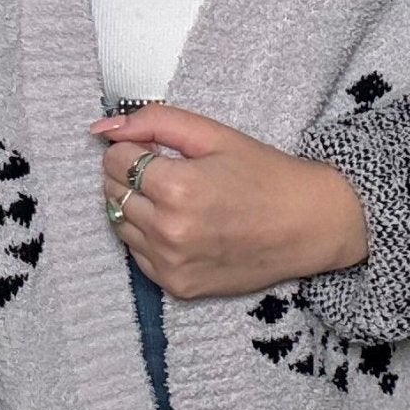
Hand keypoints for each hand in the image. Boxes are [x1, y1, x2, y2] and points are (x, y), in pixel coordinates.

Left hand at [91, 103, 369, 300]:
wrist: (308, 225)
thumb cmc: (264, 174)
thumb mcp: (213, 134)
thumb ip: (154, 122)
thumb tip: (102, 127)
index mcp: (176, 189)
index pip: (114, 159)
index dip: (133, 146)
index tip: (158, 148)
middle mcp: (168, 232)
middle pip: (112, 190)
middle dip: (129, 172)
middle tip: (168, 169)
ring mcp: (171, 265)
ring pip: (119, 223)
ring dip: (135, 204)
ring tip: (174, 197)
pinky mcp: (177, 287)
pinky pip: (137, 254)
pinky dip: (147, 235)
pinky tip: (180, 224)